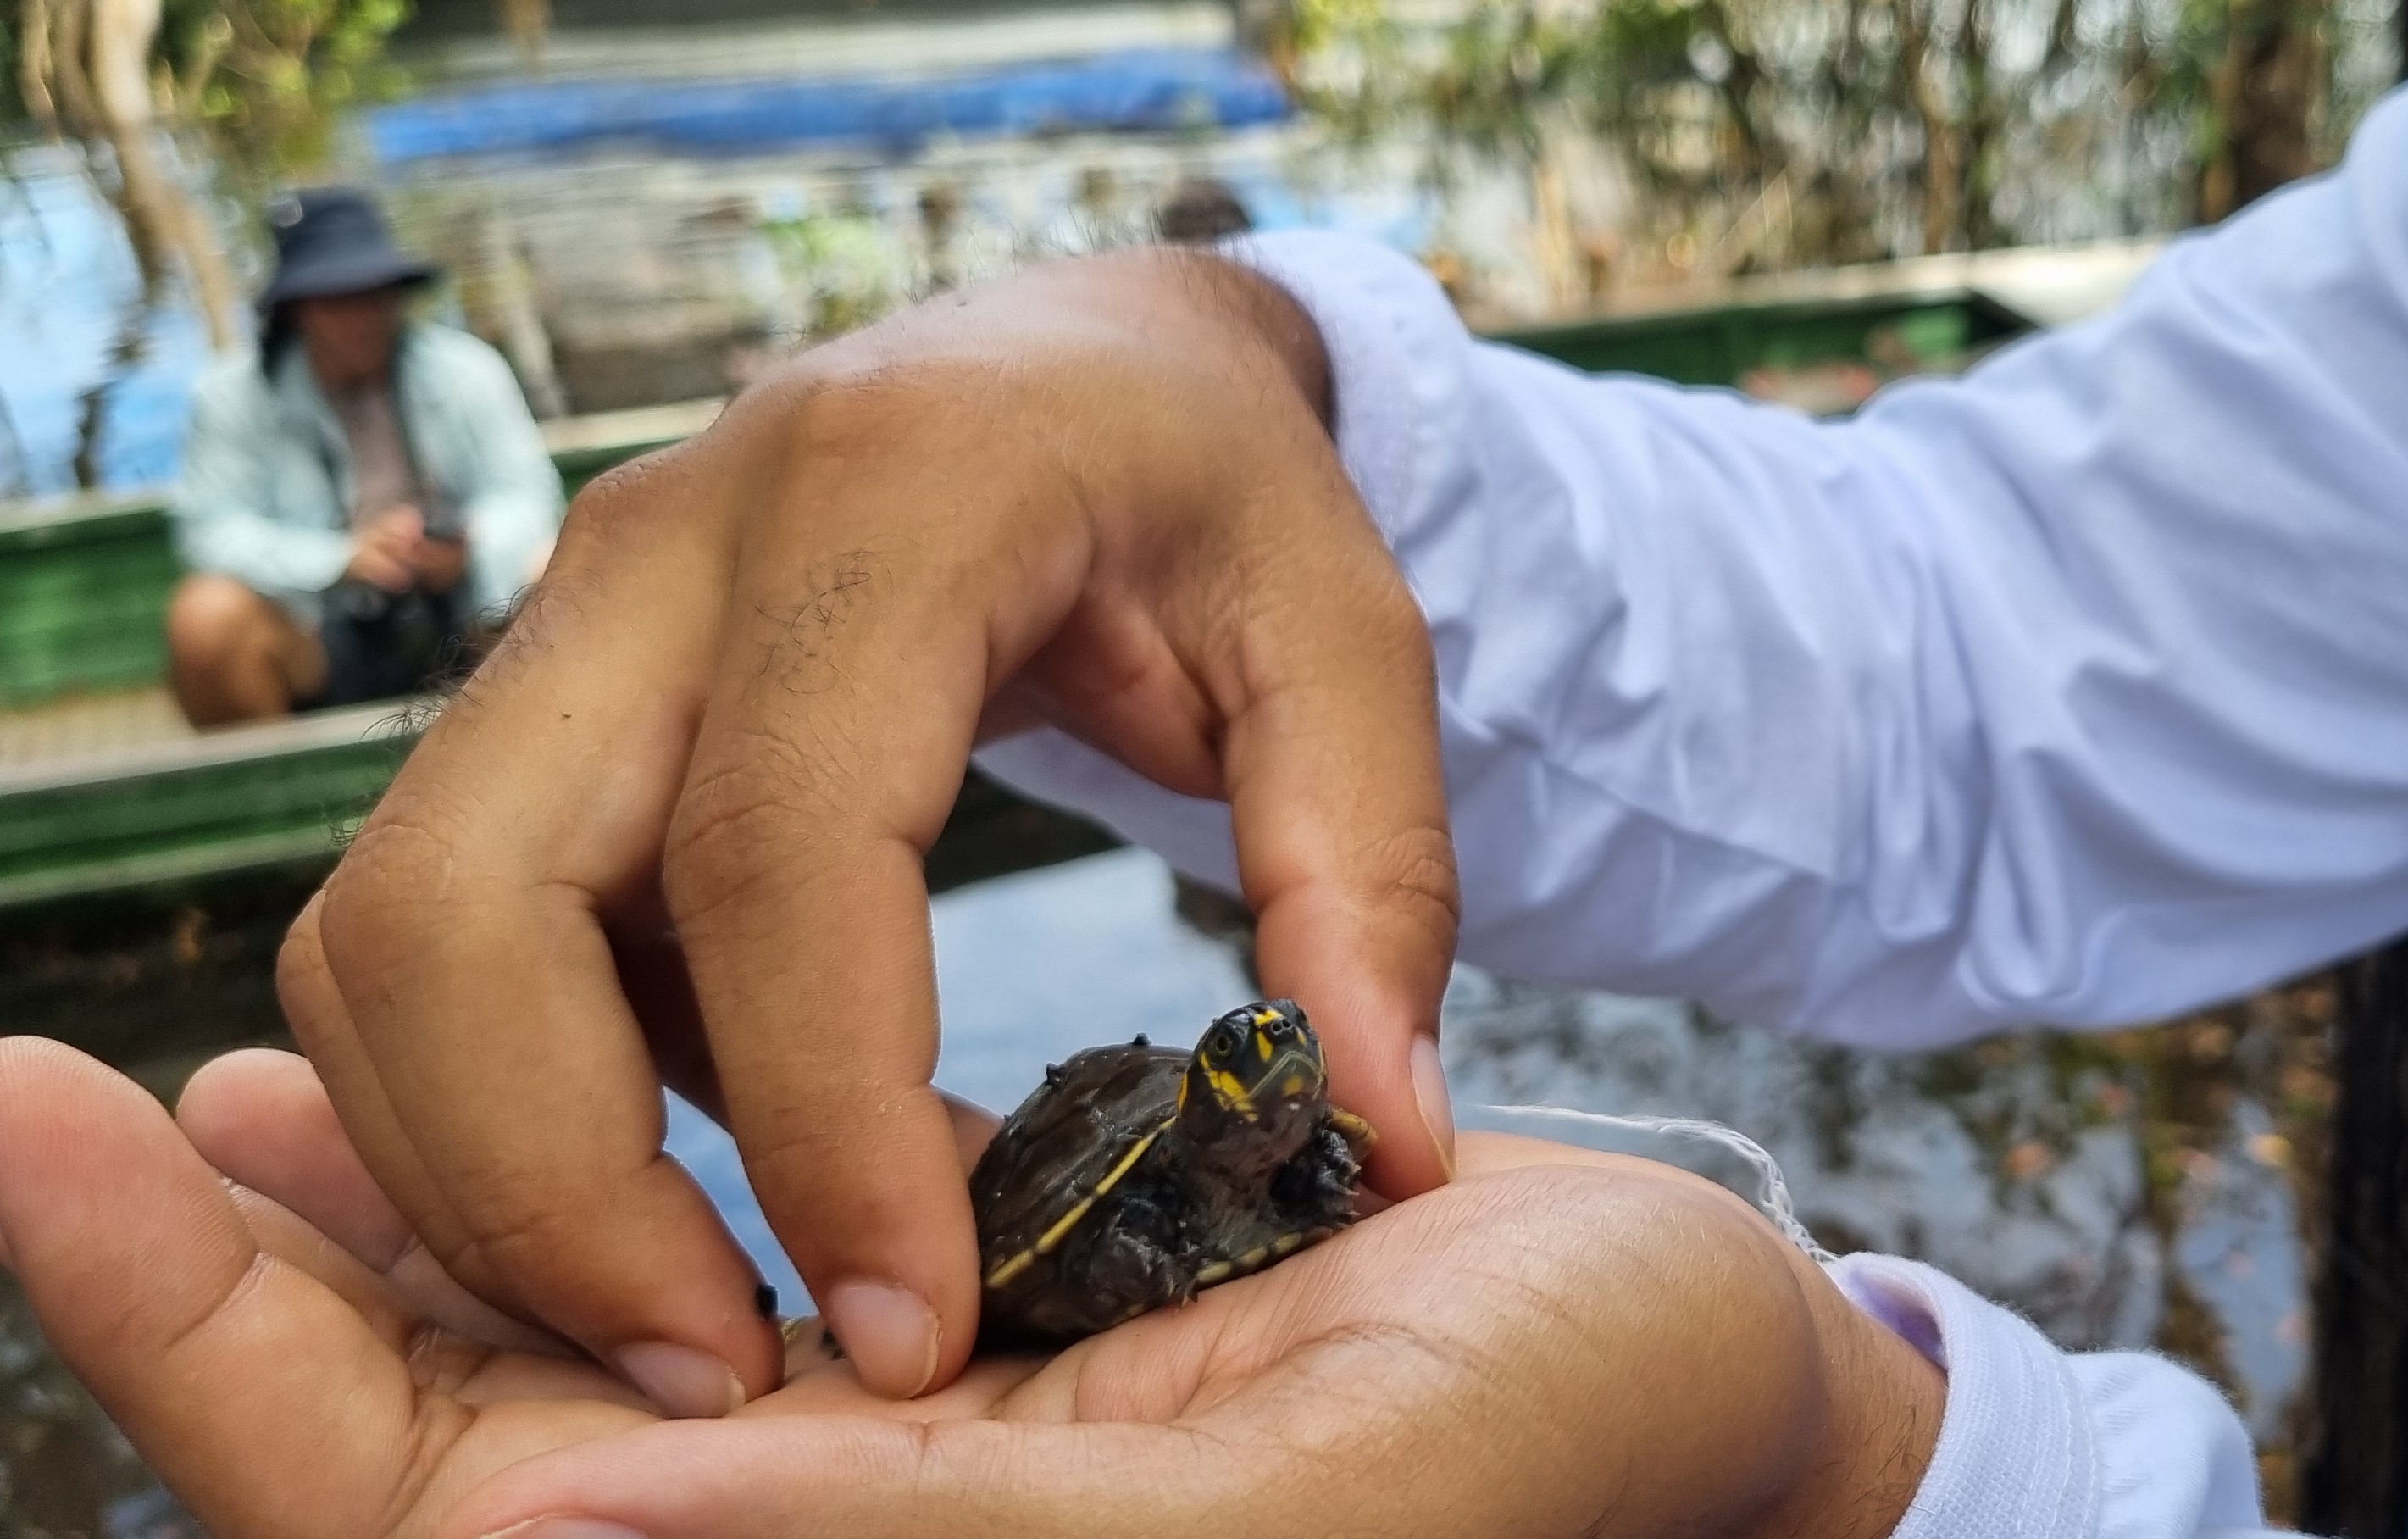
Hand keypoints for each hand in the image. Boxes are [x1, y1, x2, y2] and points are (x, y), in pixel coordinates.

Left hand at [0, 1041, 1940, 1538]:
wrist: (1697, 1365)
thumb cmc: (1552, 1446)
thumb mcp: (1256, 1523)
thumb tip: (544, 1530)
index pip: (455, 1522)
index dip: (233, 1350)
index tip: (50, 1136)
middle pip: (435, 1457)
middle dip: (229, 1300)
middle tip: (32, 1106)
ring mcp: (886, 1452)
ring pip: (537, 1363)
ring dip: (363, 1225)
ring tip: (189, 1100)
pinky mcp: (957, 1350)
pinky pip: (686, 1272)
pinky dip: (558, 1170)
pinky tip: (477, 1068)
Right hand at [281, 249, 1459, 1411]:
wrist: (1080, 349)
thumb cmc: (1216, 493)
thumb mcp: (1352, 646)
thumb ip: (1377, 883)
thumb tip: (1384, 1145)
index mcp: (891, 501)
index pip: (780, 847)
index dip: (824, 1113)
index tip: (908, 1323)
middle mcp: (665, 545)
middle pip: (468, 898)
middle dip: (548, 1184)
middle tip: (726, 1377)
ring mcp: (566, 620)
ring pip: (393, 931)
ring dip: (488, 1163)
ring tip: (694, 1323)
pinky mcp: (534, 704)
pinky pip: (434, 934)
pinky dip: (511, 1094)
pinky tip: (694, 1185)